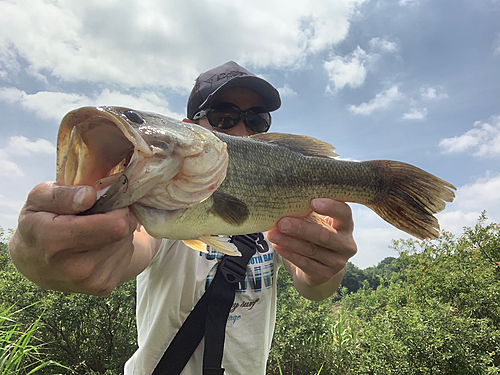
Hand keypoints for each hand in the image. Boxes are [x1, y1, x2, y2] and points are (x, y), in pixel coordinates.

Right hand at [9, 182, 137, 295]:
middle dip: (118, 217)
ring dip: (117, 233)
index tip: (106, 201)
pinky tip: (98, 246)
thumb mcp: (38, 199)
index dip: (117, 207)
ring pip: (126, 243)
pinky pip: (126, 257)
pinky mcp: (103, 288)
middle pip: (123, 232)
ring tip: (95, 231)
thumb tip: (90, 196)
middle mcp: (74, 267)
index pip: (115, 225)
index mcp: (55, 240)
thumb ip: (62, 195)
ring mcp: (90, 282)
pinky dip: (118, 248)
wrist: (33, 262)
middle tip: (100, 214)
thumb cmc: (39, 221)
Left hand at [267, 198, 356, 287]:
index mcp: (346, 225)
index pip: (344, 213)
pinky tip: (278, 246)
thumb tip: (286, 204)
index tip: (312, 202)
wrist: (320, 264)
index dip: (331, 207)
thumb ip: (310, 213)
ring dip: (289, 241)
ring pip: (311, 250)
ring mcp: (337, 262)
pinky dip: (289, 254)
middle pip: (324, 236)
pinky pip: (305, 263)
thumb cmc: (317, 233)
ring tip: (273, 234)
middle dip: (301, 229)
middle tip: (282, 223)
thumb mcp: (319, 222)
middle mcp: (346, 244)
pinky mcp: (325, 274)